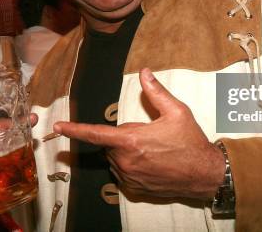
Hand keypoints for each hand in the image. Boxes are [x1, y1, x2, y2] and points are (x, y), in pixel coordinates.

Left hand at [53, 68, 224, 198]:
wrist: (203, 174)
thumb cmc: (191, 142)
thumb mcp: (177, 112)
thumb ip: (156, 92)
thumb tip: (144, 73)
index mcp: (131, 140)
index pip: (95, 133)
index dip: (74, 129)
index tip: (58, 127)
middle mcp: (125, 161)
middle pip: (109, 144)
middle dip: (123, 136)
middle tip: (148, 135)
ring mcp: (129, 177)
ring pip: (115, 158)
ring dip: (125, 151)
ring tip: (152, 149)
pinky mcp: (135, 188)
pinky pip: (122, 173)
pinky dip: (131, 165)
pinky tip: (151, 162)